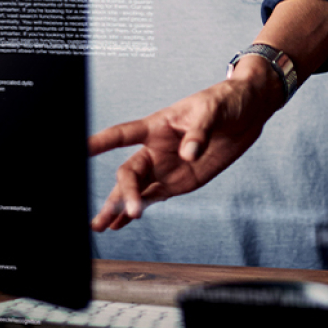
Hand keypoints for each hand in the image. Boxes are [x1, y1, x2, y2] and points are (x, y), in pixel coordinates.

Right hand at [88, 62, 283, 231]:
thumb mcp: (212, 110)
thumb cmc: (225, 101)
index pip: (123, 134)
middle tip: (127, 211)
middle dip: (124, 193)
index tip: (80, 149)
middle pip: (129, 172)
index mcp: (158, 125)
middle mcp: (156, 148)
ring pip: (135, 189)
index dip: (102, 142)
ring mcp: (166, 167)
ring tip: (100, 226)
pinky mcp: (179, 181)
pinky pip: (153, 198)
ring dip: (119, 207)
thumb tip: (188, 154)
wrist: (247, 111)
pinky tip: (119, 224)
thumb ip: (199, 132)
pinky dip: (136, 211)